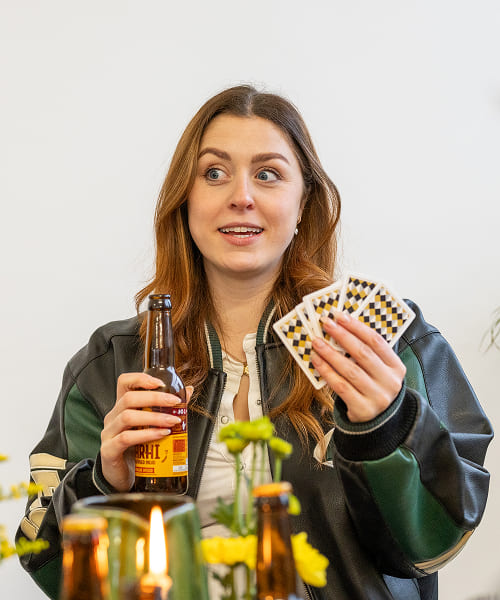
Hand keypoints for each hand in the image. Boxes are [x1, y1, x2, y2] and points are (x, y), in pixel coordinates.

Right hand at [100, 373, 192, 491]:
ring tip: (172, 421)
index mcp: (122, 407)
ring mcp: (108, 433)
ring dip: (154, 417)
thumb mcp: (151, 426)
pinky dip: (146, 434)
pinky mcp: (109, 450)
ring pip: (127, 417)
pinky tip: (161, 435)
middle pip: (129, 398)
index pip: (124, 383)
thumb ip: (167, 408)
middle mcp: (113, 417)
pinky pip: (126, 438)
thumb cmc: (137, 449)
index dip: (140, 378)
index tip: (160, 382)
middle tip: (175, 402)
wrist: (123, 478)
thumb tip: (187, 391)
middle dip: (155, 398)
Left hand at [311, 311, 405, 422]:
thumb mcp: (379, 369)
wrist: (380, 420)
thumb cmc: (375, 386)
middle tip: (326, 324)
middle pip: (363, 354)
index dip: (357, 327)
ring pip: (350, 370)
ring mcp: (377, 397)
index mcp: (396, 367)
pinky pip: (341, 386)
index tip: (340, 316)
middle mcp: (389, 382)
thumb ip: (366, 352)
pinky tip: (317, 361)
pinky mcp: (362, 409)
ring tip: (316, 342)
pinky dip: (327, 372)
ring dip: (330, 354)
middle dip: (342, 336)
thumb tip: (341, 328)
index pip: (376, 341)